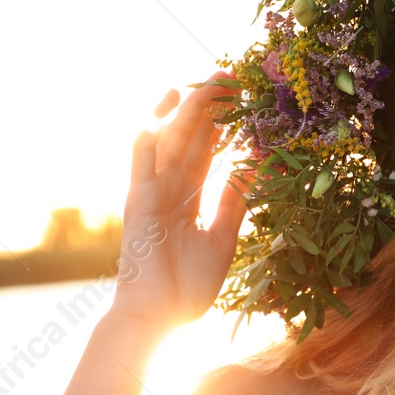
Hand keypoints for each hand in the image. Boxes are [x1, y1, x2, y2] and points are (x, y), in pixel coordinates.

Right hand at [108, 73, 252, 331]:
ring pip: (167, 146)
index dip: (222, 122)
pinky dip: (142, 151)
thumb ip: (235, 201)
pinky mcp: (137, 211)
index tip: (241, 95)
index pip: (207, 150)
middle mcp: (169, 190)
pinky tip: (151, 125)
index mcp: (189, 197)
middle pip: (189, 138)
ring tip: (200, 86)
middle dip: (207, 107)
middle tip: (228, 75)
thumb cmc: (188, 284)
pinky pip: (138, 175)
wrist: (161, 319)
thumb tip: (257, 167)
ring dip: (182, 116)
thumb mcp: (223, 237)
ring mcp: (151, 197)